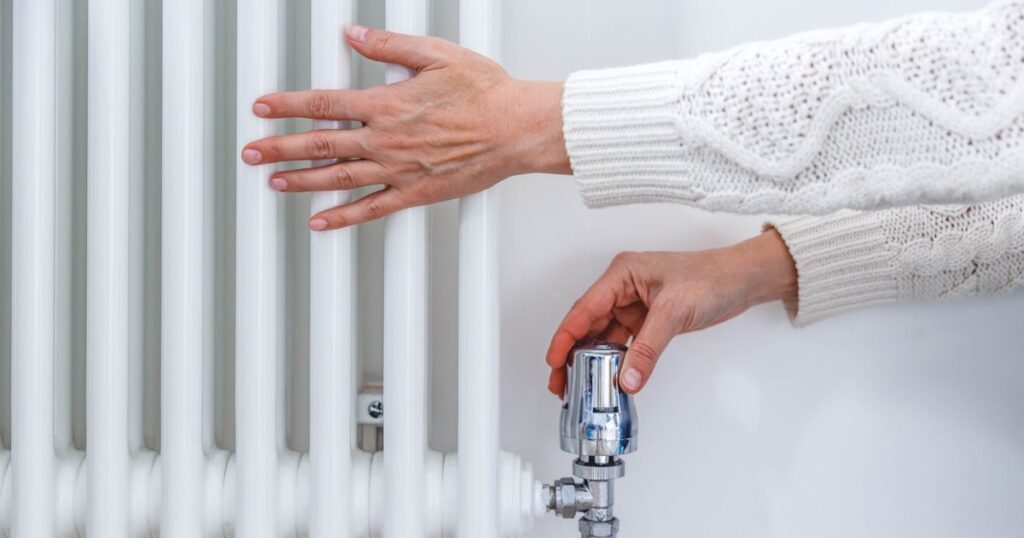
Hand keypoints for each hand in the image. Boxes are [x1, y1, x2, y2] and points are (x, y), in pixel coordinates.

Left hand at [243, 24, 569, 230]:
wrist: (516, 130)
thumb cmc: (485, 94)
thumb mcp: (436, 55)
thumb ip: (390, 46)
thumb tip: (354, 36)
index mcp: (387, 104)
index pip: (324, 104)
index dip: (288, 105)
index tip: (262, 108)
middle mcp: (386, 139)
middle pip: (321, 144)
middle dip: (280, 148)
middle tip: (252, 153)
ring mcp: (398, 169)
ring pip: (338, 177)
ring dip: (301, 180)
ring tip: (274, 183)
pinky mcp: (416, 192)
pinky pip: (372, 208)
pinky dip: (343, 216)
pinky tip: (321, 221)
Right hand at [546, 230, 797, 394]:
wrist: (740, 281)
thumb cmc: (711, 277)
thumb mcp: (674, 312)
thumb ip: (648, 348)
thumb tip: (628, 378)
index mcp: (621, 274)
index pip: (584, 309)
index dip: (565, 336)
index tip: (554, 360)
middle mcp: (622, 288)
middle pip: (587, 324)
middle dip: (572, 354)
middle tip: (561, 382)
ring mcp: (634, 304)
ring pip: (603, 336)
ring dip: (592, 360)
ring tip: (579, 385)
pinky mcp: (646, 319)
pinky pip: (623, 343)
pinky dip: (615, 361)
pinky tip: (608, 377)